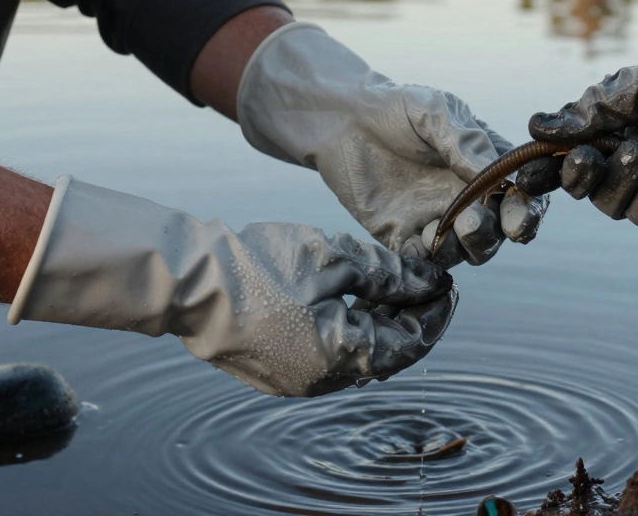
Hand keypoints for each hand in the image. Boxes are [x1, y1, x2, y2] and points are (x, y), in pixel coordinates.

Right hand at [9, 177, 455, 396]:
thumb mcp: (336, 257)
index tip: (447, 284)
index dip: (434, 312)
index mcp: (347, 356)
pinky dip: (344, 329)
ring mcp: (296, 381)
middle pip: (385, 351)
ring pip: (354, 354)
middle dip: (406, 316)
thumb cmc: (262, 266)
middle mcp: (325, 380)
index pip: (411, 343)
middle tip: (422, 284)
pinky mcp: (274, 372)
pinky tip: (344, 297)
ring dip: (374, 322)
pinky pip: (323, 355)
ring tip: (385, 284)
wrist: (190, 283)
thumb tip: (428, 282)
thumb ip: (389, 273)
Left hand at [236, 23, 548, 267]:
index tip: (517, 219)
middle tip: (472, 223)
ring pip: (465, 252)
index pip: (521, 196)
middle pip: (497, 232)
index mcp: (485, 166)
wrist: (341, 119)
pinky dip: (427, 259)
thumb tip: (499, 174)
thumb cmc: (394, 107)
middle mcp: (467, 198)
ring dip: (463, 249)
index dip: (525, 212)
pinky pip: (423, 260)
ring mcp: (436, 219)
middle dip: (492, 234)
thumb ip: (465, 142)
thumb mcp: (433, 112)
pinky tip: (418, 241)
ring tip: (443, 230)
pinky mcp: (402, 235)